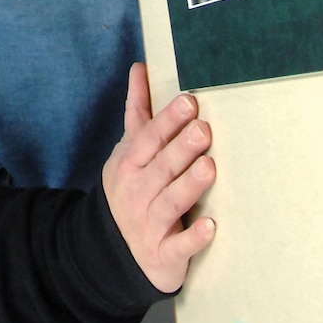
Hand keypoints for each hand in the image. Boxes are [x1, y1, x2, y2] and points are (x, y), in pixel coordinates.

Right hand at [101, 64, 216, 293]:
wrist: (111, 251)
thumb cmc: (130, 189)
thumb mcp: (128, 151)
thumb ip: (138, 111)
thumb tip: (139, 68)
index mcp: (130, 164)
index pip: (149, 138)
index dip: (168, 120)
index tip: (189, 101)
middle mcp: (137, 191)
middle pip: (162, 167)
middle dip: (181, 148)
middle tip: (204, 129)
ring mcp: (149, 224)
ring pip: (171, 202)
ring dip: (189, 185)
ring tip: (209, 168)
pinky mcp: (163, 254)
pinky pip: (179, 246)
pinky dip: (194, 238)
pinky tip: (211, 226)